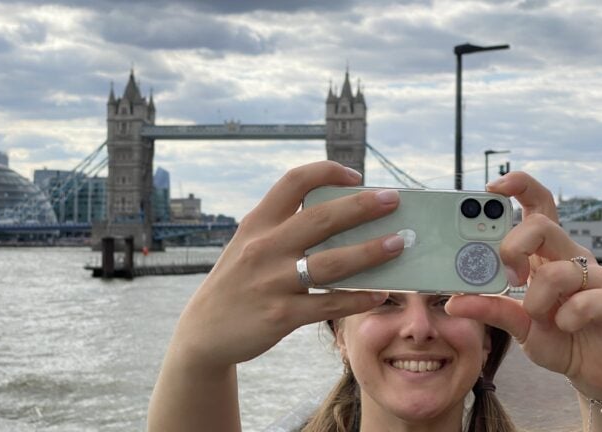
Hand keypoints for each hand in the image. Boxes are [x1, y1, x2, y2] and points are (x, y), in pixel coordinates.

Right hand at [170, 161, 404, 370]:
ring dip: (370, 252)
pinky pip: (328, 305)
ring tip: (397, 245)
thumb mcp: (248, 246)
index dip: (328, 172)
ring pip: (332, 263)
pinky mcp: (281, 315)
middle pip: (321, 218)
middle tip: (393, 201)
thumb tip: (343, 220)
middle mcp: (264, 247)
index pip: (293, 182)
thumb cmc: (237, 283)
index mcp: (257, 223)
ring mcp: (272, 282)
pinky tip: (378, 294)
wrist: (204, 332)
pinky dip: (357, 299)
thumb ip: (283, 229)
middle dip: (362, 207)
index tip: (355, 177)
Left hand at [446, 172, 601, 399]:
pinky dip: (569, 316)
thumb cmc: (561, 339)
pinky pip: (589, 300)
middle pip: (543, 225)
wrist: (598, 370)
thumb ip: (490, 310)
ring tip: (539, 316)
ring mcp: (597, 278)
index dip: (519, 187)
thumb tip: (454, 302)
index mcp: (545, 255)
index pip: (537, 206)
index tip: (492, 187)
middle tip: (509, 275)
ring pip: (560, 269)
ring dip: (537, 299)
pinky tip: (566, 325)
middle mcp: (571, 258)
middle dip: (514, 246)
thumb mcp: (518, 325)